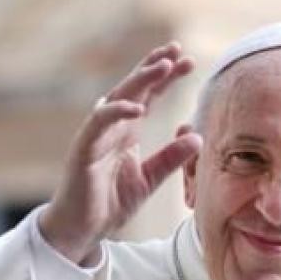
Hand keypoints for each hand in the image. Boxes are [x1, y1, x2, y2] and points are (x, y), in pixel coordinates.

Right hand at [39, 42, 201, 264]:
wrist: (83, 229)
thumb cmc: (109, 203)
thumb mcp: (150, 179)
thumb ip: (171, 158)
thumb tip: (198, 136)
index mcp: (126, 132)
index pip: (149, 96)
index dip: (167, 78)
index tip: (189, 62)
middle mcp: (111, 127)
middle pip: (135, 88)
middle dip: (156, 67)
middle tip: (178, 50)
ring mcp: (96, 135)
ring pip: (118, 98)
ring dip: (140, 80)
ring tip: (164, 66)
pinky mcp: (84, 149)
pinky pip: (99, 123)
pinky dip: (117, 112)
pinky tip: (137, 107)